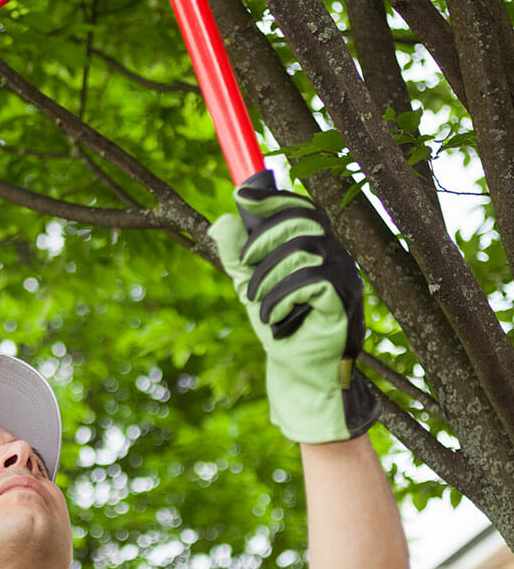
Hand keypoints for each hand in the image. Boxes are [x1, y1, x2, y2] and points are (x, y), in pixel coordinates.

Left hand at [208, 182, 378, 442]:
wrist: (298, 372)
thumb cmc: (279, 327)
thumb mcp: (249, 286)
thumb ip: (237, 255)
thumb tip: (222, 220)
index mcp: (316, 248)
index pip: (302, 209)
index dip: (274, 198)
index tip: (242, 196)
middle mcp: (336, 257)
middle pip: (302, 221)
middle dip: (264, 239)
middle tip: (244, 264)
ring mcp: (345, 278)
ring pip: (302, 250)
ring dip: (267, 276)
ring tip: (256, 303)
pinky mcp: (344, 302)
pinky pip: (310, 282)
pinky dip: (281, 298)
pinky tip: (273, 318)